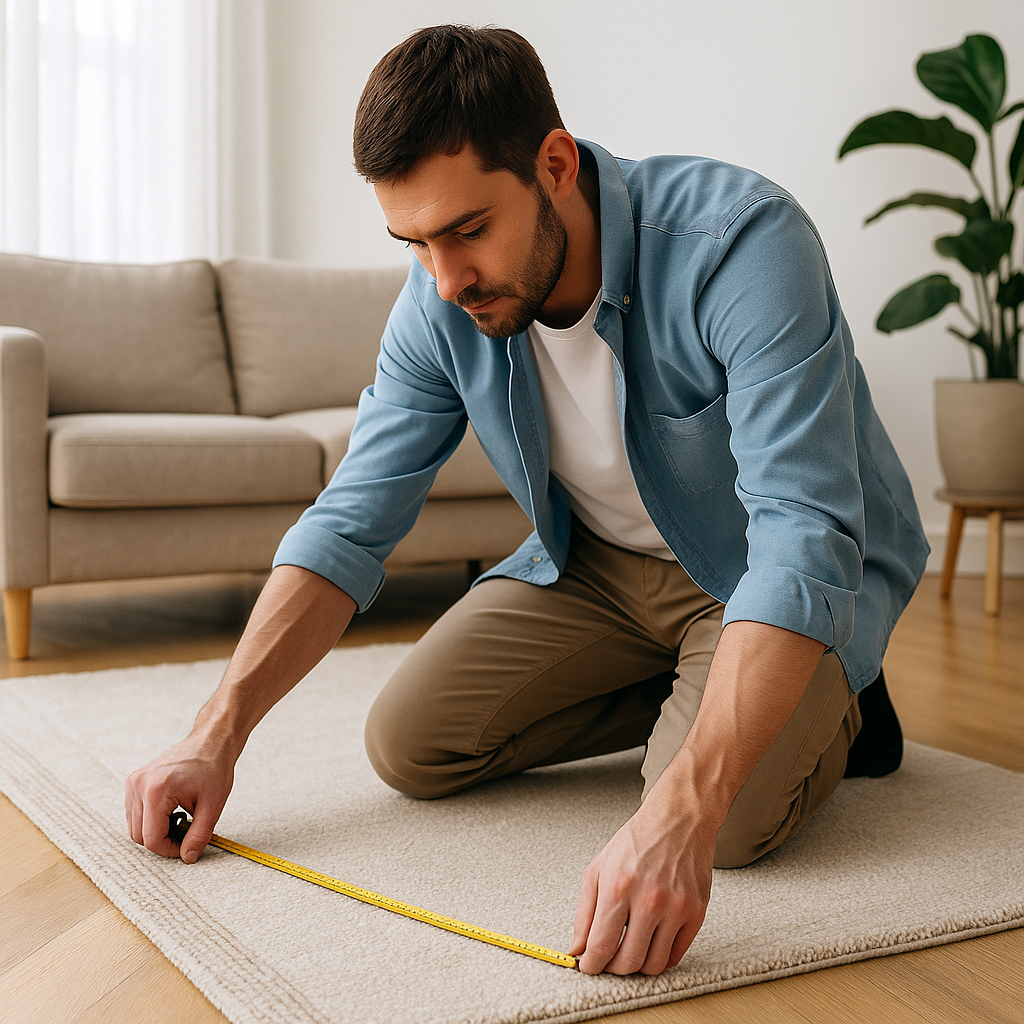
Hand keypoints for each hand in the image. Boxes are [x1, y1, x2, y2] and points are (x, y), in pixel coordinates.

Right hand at [125, 731, 234, 862]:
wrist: (210, 741)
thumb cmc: (214, 768)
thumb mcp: (213, 806)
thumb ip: (199, 835)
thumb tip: (187, 858)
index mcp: (156, 791)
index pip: (151, 839)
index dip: (169, 850)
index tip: (187, 846)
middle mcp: (138, 785)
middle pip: (139, 836)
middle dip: (163, 841)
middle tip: (188, 831)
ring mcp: (133, 782)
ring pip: (135, 827)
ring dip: (156, 831)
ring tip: (182, 817)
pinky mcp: (134, 781)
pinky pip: (135, 813)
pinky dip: (151, 819)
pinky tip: (172, 810)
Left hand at [570, 798, 715, 974]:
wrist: (679, 820)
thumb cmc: (637, 841)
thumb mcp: (598, 868)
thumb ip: (584, 913)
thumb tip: (577, 949)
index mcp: (618, 887)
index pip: (600, 947)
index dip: (590, 966)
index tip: (588, 967)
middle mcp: (649, 900)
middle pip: (628, 962)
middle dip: (612, 968)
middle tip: (609, 960)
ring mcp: (676, 908)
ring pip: (653, 965)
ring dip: (638, 966)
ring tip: (630, 950)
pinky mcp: (697, 912)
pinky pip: (676, 955)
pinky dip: (660, 956)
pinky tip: (651, 941)